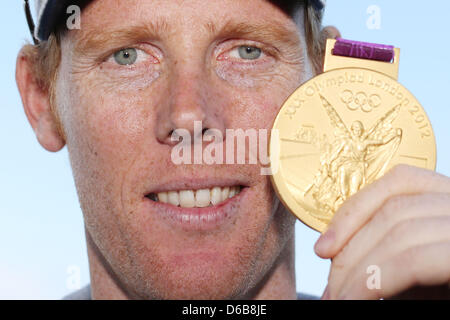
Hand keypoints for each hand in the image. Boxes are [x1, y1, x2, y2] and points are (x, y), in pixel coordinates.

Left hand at [314, 164, 449, 298]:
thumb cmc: (447, 290)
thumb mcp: (420, 270)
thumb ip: (388, 253)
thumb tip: (337, 256)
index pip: (398, 183)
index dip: (353, 212)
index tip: (324, 246)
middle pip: (393, 209)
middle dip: (350, 249)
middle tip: (330, 286)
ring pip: (399, 229)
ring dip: (357, 267)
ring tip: (340, 296)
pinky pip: (413, 259)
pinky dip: (376, 279)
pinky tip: (359, 297)